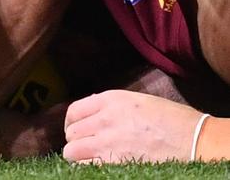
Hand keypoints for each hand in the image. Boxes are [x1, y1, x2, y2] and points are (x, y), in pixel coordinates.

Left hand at [63, 89, 202, 162]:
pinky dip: (85, 169)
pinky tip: (96, 168)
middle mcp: (105, 119)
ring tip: (89, 160)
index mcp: (111, 100)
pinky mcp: (115, 163)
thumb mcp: (139, 102)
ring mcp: (108, 142)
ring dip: (78, 157)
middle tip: (86, 148)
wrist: (197, 141)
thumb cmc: (174, 122)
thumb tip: (93, 113)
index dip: (72, 123)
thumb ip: (112, 106)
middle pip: (72, 132)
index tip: (77, 131)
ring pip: (72, 151)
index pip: (74, 111)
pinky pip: (85, 167)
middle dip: (76, 141)